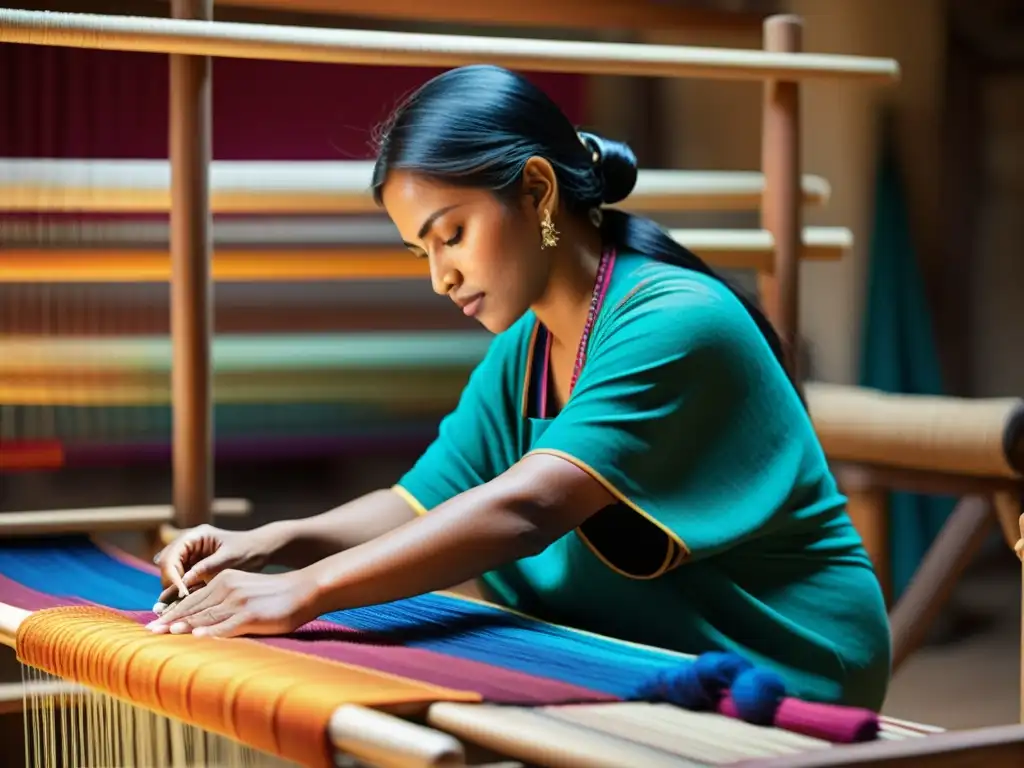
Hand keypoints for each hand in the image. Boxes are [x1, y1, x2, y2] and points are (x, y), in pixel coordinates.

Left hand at [145, 568, 321, 638]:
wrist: (305, 589)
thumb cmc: (277, 595)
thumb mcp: (246, 590)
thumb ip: (226, 600)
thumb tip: (204, 621)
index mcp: (225, 580)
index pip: (193, 598)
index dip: (172, 612)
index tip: (155, 624)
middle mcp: (228, 587)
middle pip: (194, 607)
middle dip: (170, 621)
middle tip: (149, 633)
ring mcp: (239, 601)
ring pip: (205, 617)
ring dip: (183, 626)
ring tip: (164, 634)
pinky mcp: (252, 615)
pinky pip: (227, 626)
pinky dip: (210, 633)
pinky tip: (197, 639)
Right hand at [152, 524, 277, 613]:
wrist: (259, 550)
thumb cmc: (247, 550)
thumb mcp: (228, 559)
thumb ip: (206, 568)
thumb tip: (183, 581)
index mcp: (195, 535)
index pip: (171, 556)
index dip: (172, 575)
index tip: (181, 593)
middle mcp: (187, 543)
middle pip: (166, 564)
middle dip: (168, 583)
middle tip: (173, 604)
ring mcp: (188, 554)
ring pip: (170, 573)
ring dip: (171, 589)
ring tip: (173, 608)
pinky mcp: (192, 566)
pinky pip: (179, 579)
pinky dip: (178, 591)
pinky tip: (180, 605)